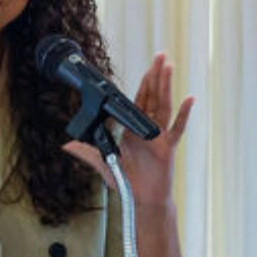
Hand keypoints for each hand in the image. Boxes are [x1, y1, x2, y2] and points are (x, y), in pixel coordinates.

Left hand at [63, 52, 194, 204]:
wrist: (143, 200)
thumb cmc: (128, 182)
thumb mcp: (104, 164)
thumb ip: (87, 152)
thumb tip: (67, 145)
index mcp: (134, 131)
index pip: (138, 102)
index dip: (142, 85)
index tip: (146, 69)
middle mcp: (148, 130)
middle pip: (153, 97)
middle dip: (156, 76)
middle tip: (160, 56)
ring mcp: (160, 137)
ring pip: (164, 106)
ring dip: (166, 86)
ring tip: (169, 66)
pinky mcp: (168, 147)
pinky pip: (177, 128)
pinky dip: (184, 114)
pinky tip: (189, 99)